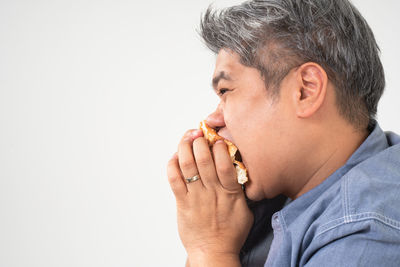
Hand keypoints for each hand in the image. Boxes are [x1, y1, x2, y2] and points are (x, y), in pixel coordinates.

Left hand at [167, 129, 253, 265]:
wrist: (213, 252)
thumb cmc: (230, 232)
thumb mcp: (244, 210)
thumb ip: (241, 190)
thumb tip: (240, 169)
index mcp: (230, 193)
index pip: (225, 164)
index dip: (219, 147)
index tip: (217, 138)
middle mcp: (212, 192)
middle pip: (203, 160)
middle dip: (199, 141)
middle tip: (198, 133)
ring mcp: (195, 197)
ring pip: (187, 166)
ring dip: (185, 148)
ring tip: (187, 138)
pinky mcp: (182, 203)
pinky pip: (174, 180)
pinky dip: (172, 165)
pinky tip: (175, 157)